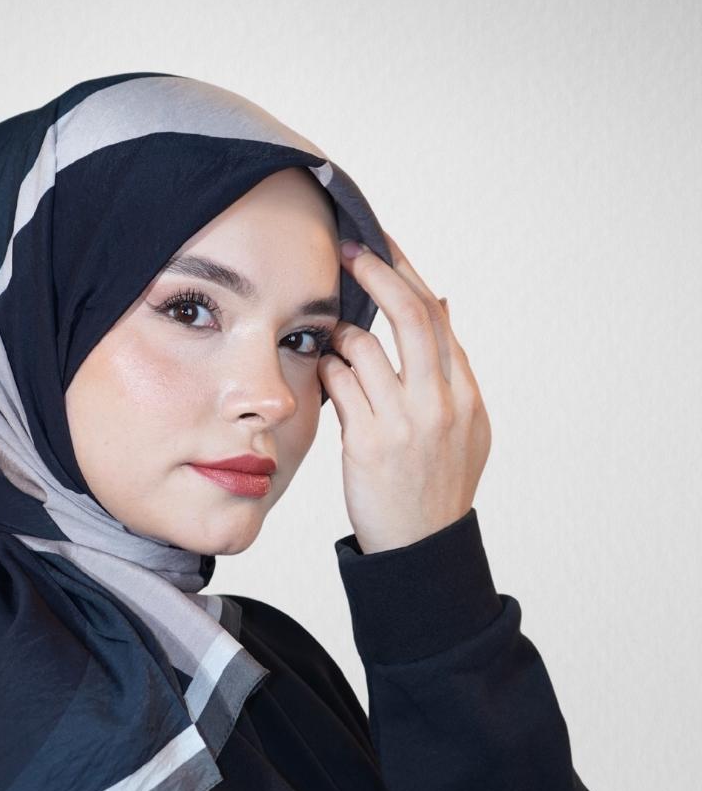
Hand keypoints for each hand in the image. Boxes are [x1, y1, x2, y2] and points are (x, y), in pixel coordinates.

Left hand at [318, 231, 491, 553]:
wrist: (420, 545)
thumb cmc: (436, 482)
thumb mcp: (464, 424)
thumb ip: (451, 366)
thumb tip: (441, 301)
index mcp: (465, 393)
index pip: (435, 316)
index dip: (406, 273)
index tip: (382, 245)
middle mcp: (440, 402)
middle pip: (409, 315)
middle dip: (376, 273)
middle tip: (349, 251)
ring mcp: (405, 422)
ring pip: (365, 347)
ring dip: (342, 335)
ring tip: (335, 344)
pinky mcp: (369, 443)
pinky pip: (340, 384)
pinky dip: (328, 370)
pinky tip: (325, 374)